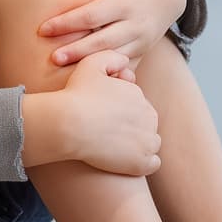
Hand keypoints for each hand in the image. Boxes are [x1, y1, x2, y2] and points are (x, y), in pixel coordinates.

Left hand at [38, 0, 185, 66]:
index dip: (67, 23)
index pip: (92, 15)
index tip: (43, 29)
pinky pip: (124, 68)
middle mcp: (136, 24)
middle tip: (51, 58)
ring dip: (89, 66)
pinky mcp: (142, 52)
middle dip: (76, 51)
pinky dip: (107, 75)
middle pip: (101, 41)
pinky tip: (86, 82)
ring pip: (113, 58)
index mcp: (126, 1)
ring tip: (63, 73)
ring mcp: (141, 41)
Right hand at [60, 50, 160, 175]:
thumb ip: (111, 57)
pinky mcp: (141, 163)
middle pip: (146, 124)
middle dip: (132, 128)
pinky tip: (125, 160)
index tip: (106, 116)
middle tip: (108, 132)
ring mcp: (147, 141)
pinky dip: (142, 162)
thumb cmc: (76, 94)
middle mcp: (149, 117)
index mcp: (139, 96)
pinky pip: (152, 164)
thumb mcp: (91, 63)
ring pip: (150, 143)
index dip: (122, 111)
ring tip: (116, 147)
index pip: (137, 105)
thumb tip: (125, 61)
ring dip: (139, 146)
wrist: (69, 124)